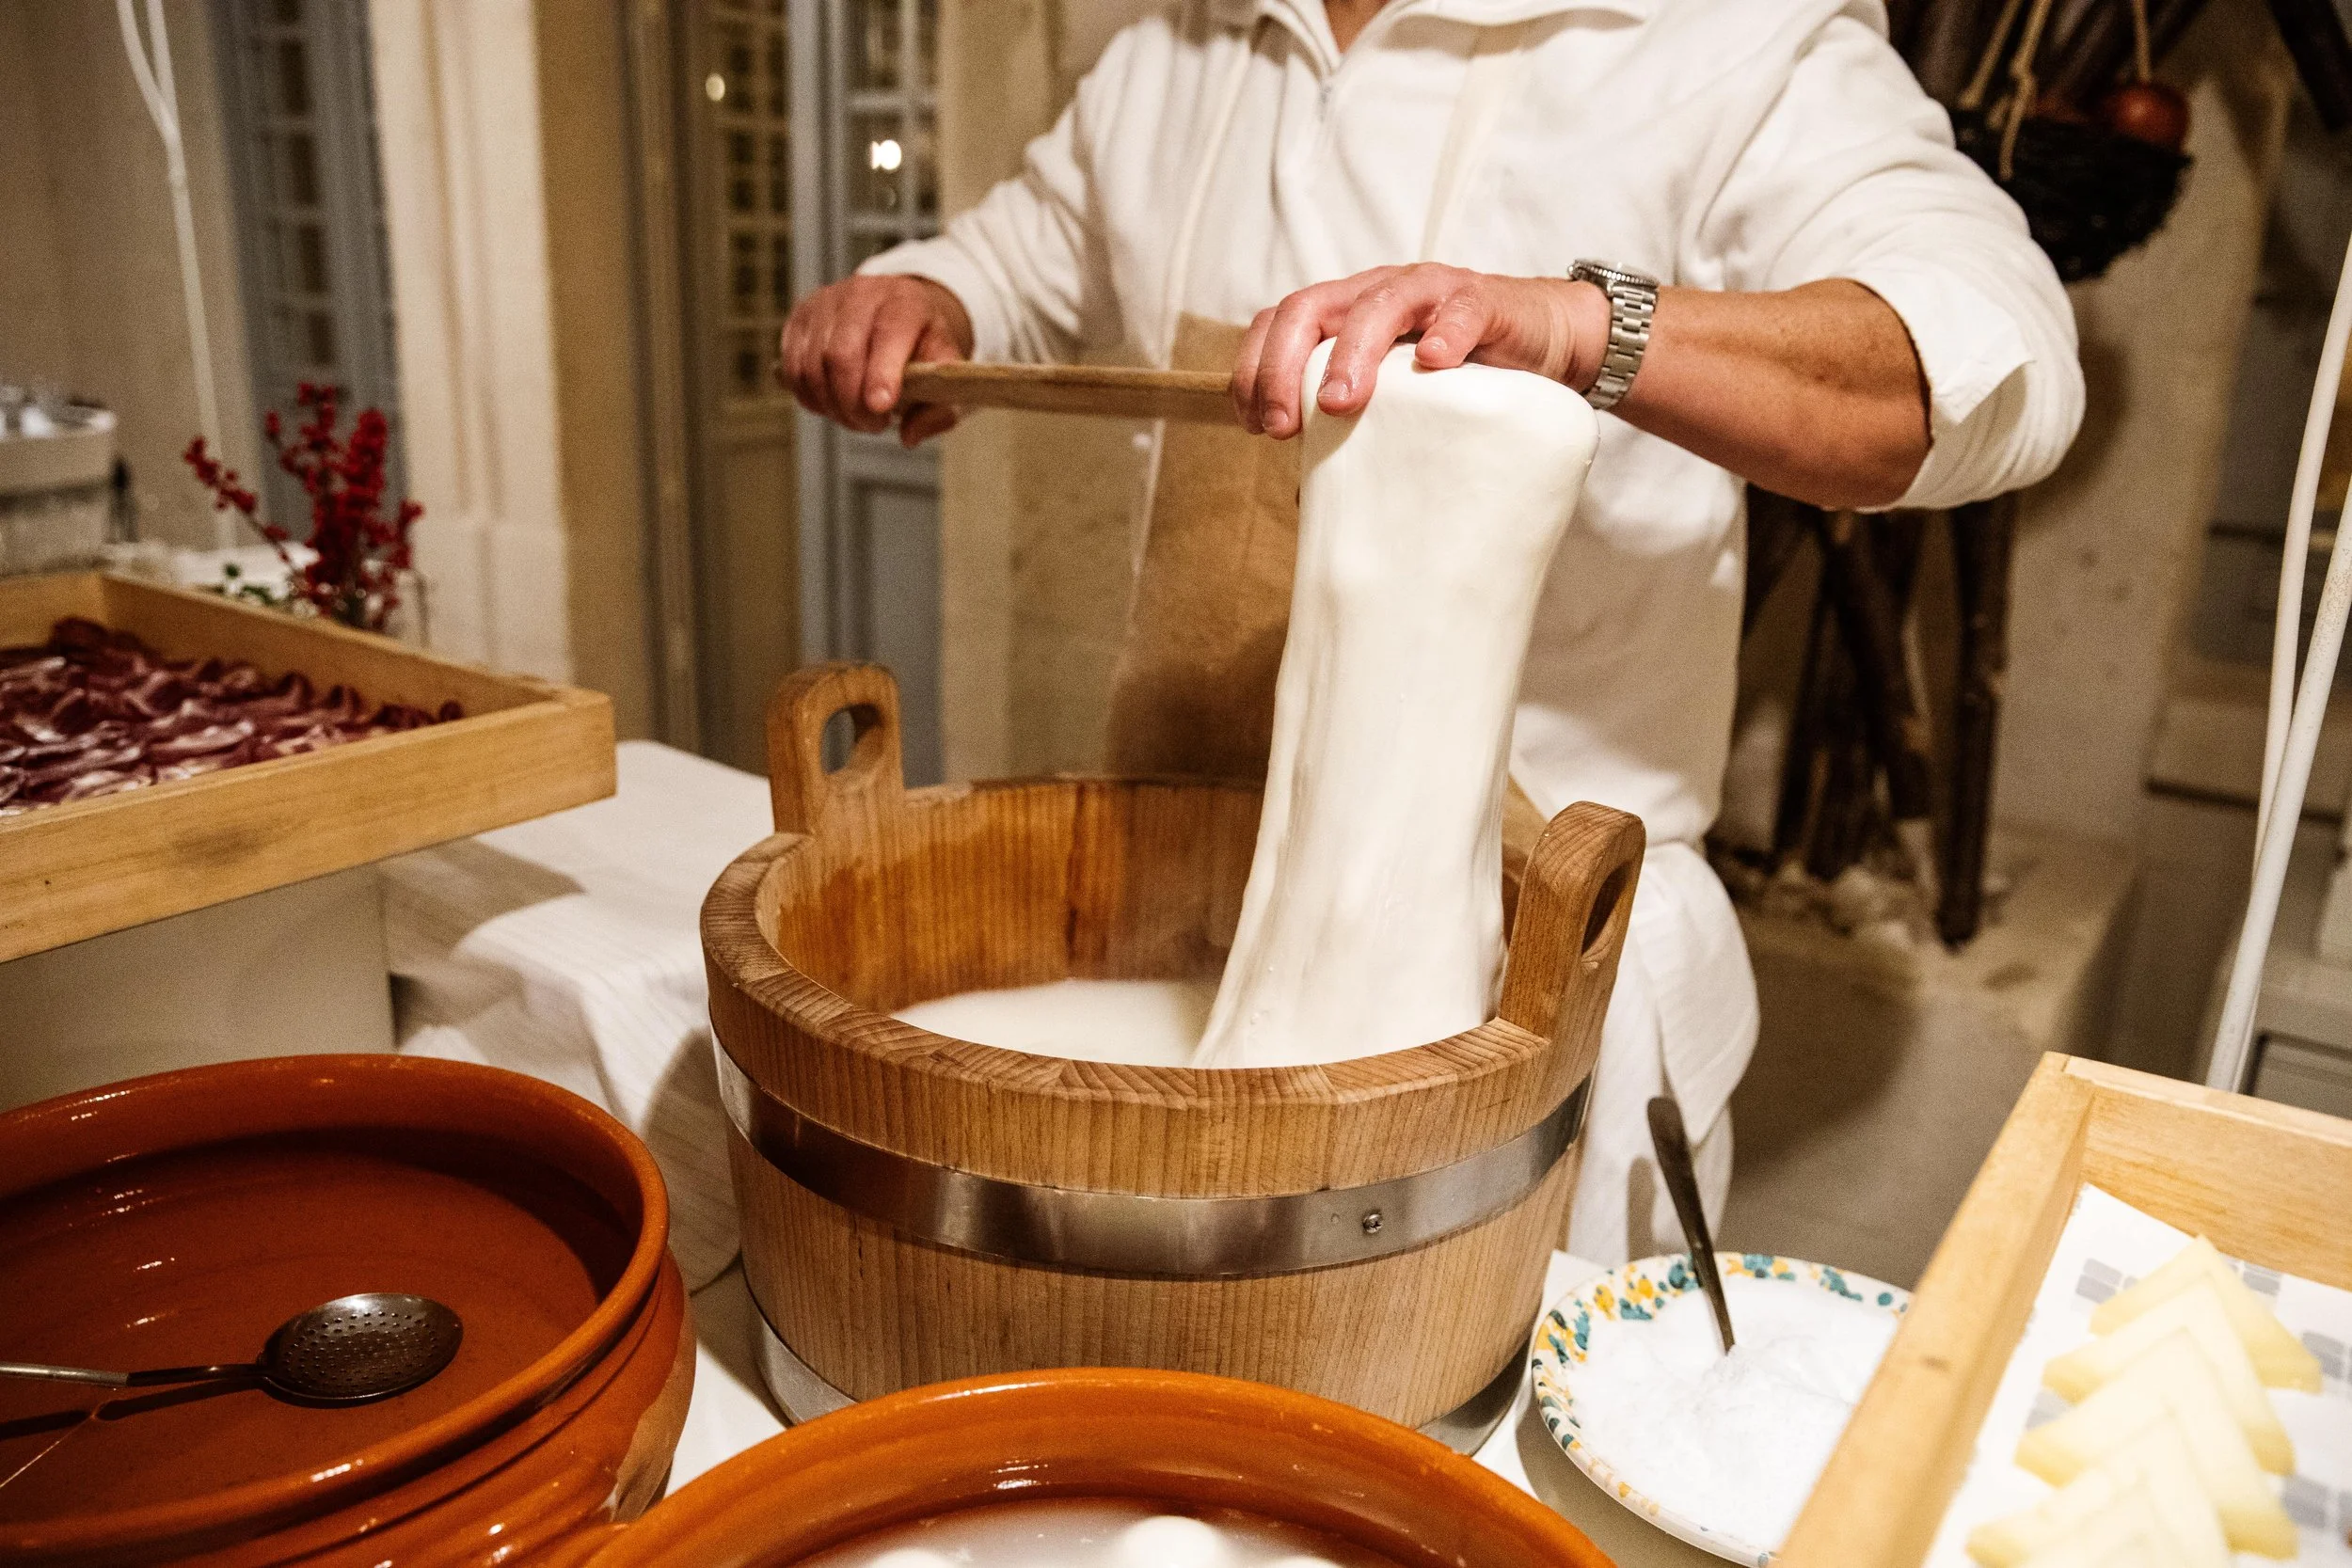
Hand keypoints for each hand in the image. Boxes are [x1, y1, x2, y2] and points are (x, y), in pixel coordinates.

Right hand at [779, 274, 974, 446]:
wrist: (898, 311)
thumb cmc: (921, 344)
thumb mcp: (945, 371)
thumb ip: (940, 408)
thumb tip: (909, 436)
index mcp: (905, 303)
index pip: (889, 333)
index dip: (882, 373)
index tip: (881, 407)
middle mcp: (862, 294)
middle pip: (841, 355)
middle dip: (853, 403)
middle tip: (873, 425)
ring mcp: (825, 303)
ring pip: (811, 365)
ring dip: (831, 405)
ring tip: (855, 417)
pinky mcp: (800, 316)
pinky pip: (793, 368)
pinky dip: (810, 397)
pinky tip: (832, 404)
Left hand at [1231, 264, 1611, 437]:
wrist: (1546, 342)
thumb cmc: (1459, 377)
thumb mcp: (1395, 404)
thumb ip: (1352, 432)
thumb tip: (1302, 499)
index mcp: (1345, 314)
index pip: (1279, 323)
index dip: (1254, 368)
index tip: (1252, 425)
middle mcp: (1378, 294)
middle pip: (1309, 308)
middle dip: (1282, 367)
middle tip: (1281, 428)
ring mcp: (1431, 293)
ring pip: (1378, 305)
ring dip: (1350, 354)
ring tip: (1339, 403)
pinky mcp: (1485, 302)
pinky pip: (1462, 310)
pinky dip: (1445, 333)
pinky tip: (1432, 361)